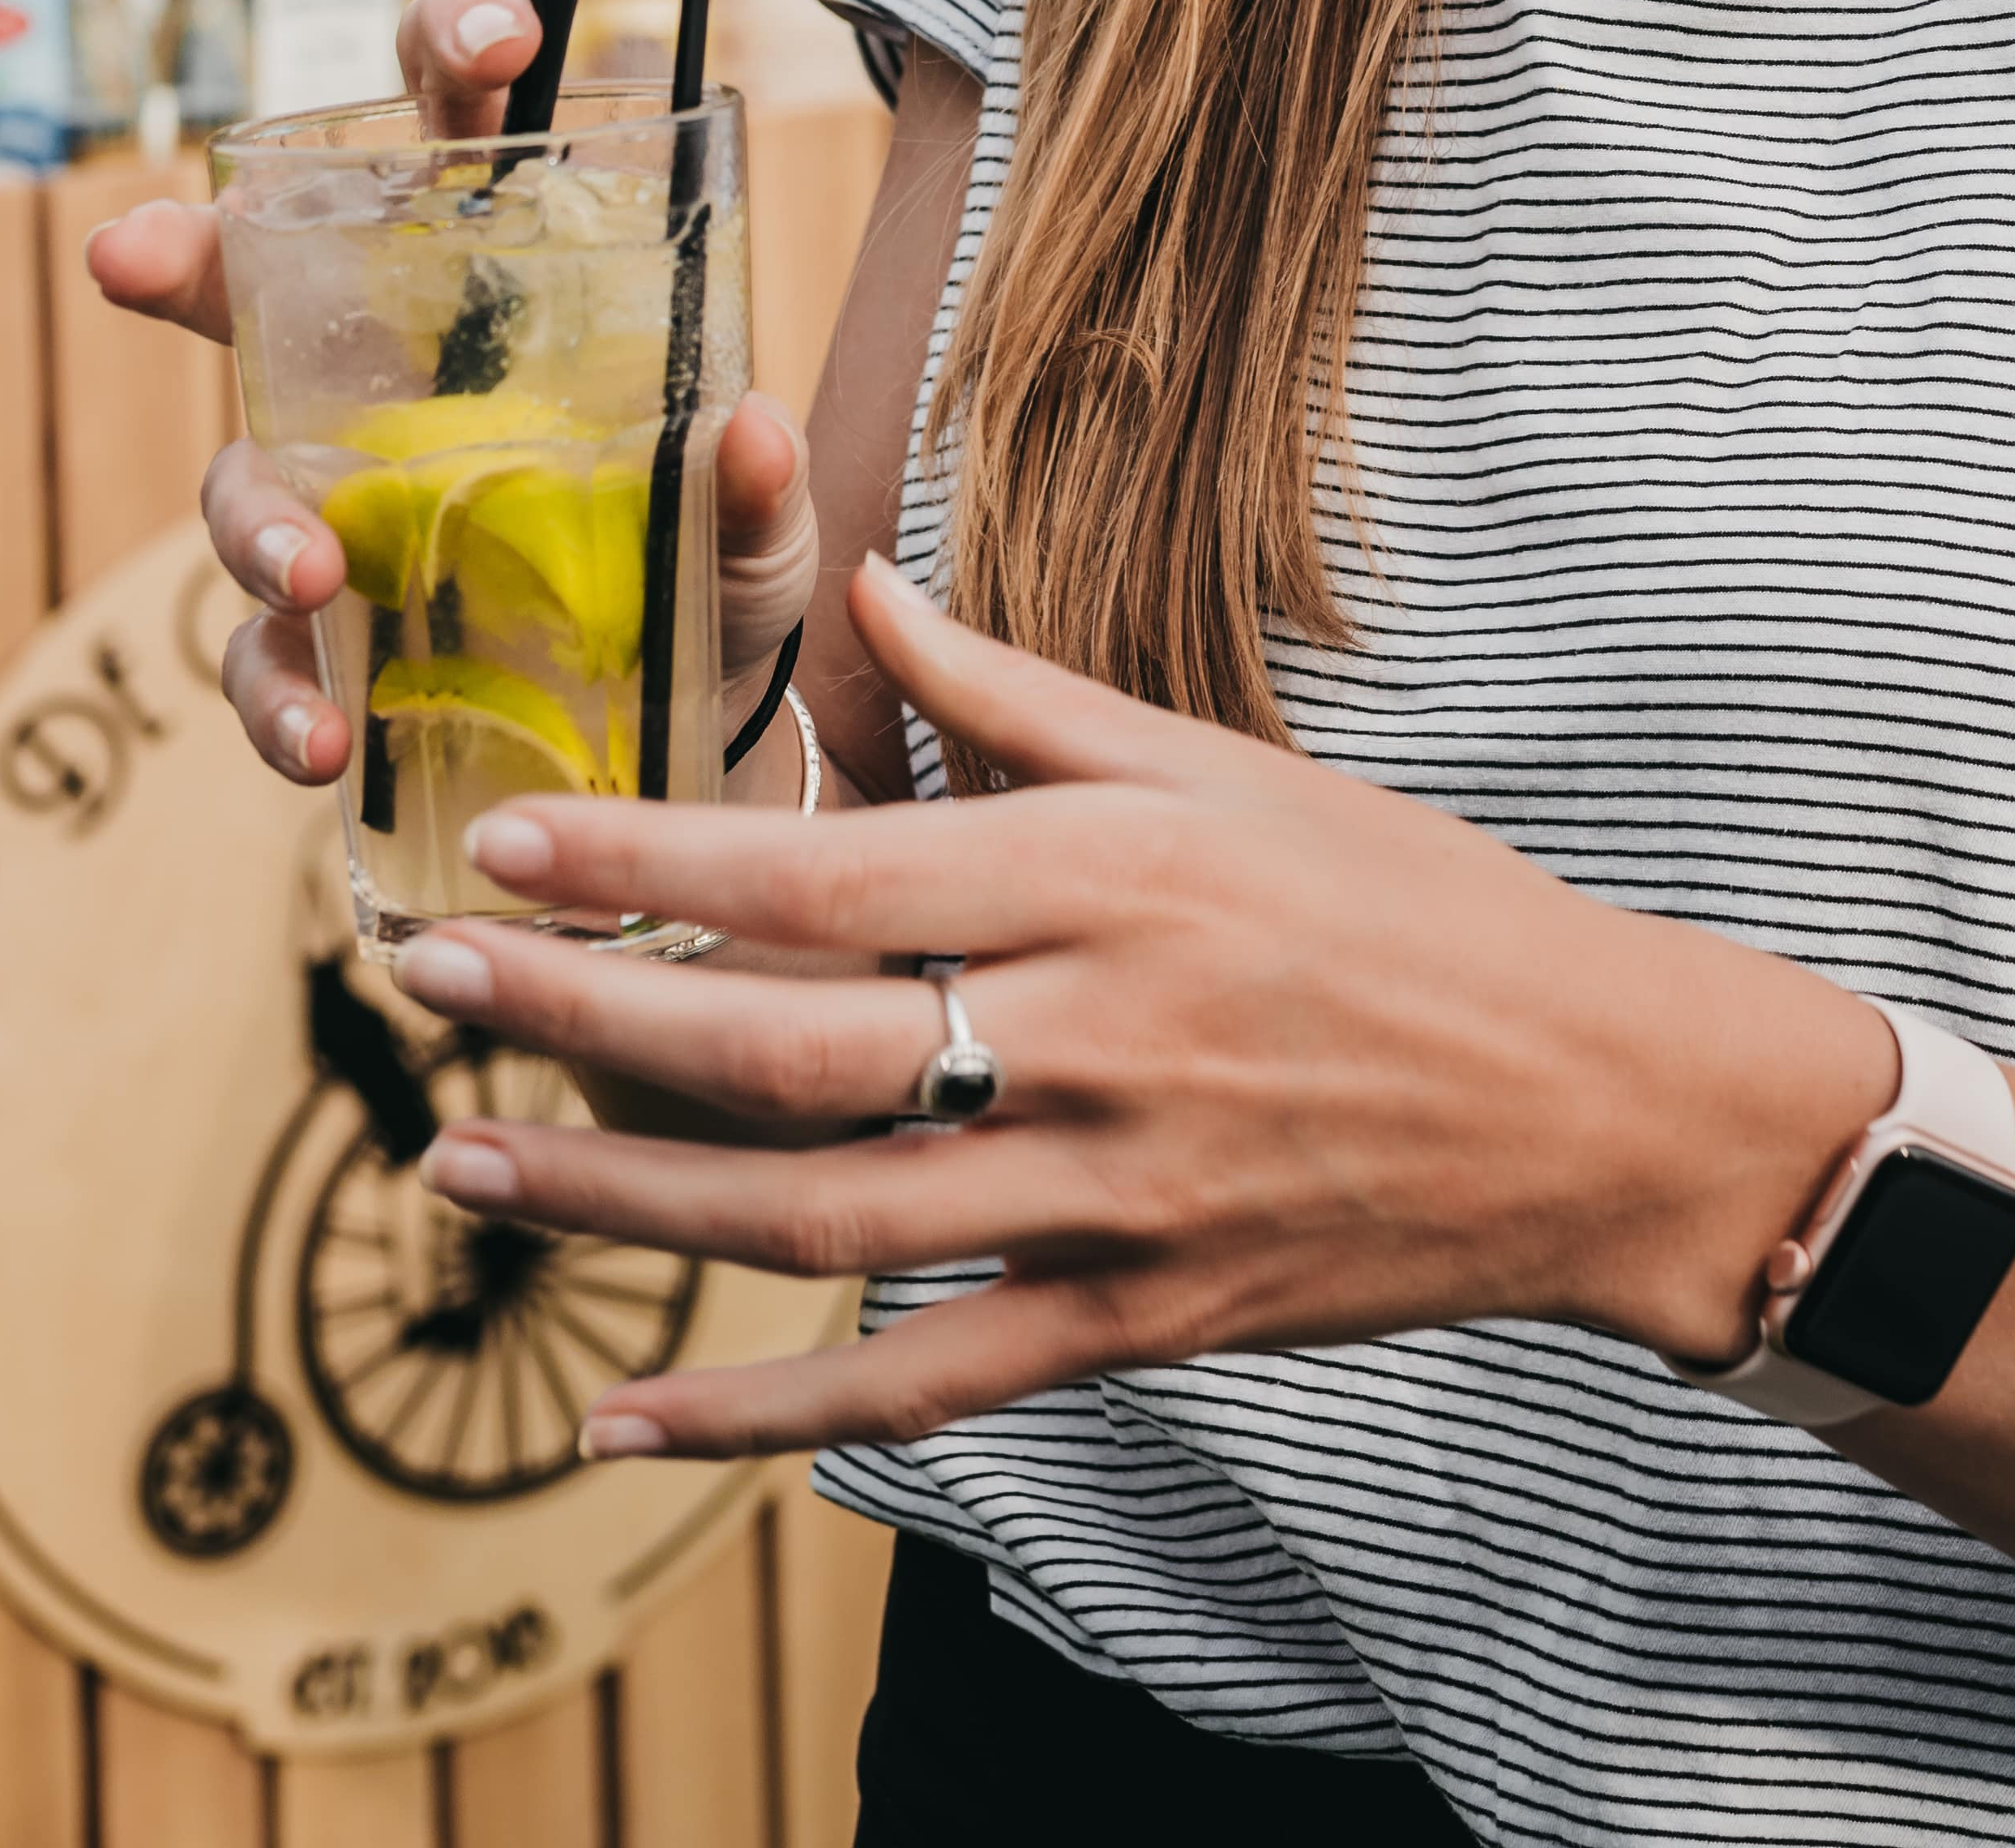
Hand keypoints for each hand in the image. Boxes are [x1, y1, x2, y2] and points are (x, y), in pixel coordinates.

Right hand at [83, 0, 820, 789]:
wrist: (688, 722)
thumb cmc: (705, 559)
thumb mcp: (757, 520)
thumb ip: (755, 483)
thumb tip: (751, 428)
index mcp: (496, 288)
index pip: (456, 131)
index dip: (459, 49)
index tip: (507, 36)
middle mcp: (389, 382)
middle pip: (254, 282)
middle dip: (181, 253)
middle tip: (129, 250)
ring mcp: (341, 509)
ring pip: (241, 484)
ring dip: (259, 526)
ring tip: (314, 578)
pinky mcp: (330, 647)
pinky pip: (263, 661)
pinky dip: (280, 699)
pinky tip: (323, 739)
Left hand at [386, 554, 1892, 1459]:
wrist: (1597, 1100)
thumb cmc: (1410, 903)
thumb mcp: (1228, 766)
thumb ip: (1024, 696)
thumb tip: (860, 589)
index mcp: (1111, 876)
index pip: (828, 871)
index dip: (645, 862)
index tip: (499, 840)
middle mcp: (1093, 1037)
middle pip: (785, 1049)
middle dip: (577, 1024)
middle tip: (418, 988)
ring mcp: (1111, 1199)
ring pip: (815, 1224)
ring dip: (619, 1205)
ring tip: (459, 1165)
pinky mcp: (1137, 1324)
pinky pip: (919, 1388)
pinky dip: (761, 1422)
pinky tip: (629, 1424)